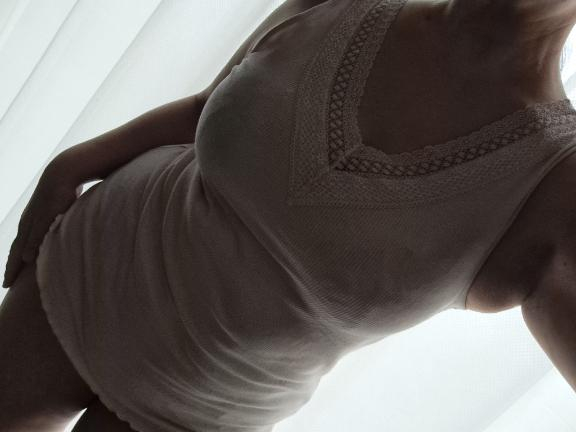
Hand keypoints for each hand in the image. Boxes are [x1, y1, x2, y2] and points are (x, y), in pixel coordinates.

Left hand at [2, 158, 82, 287]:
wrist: (64, 171)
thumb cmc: (63, 190)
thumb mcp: (58, 210)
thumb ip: (58, 223)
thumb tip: (63, 234)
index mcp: (31, 222)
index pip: (19, 245)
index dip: (14, 262)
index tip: (11, 277)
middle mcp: (28, 222)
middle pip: (15, 249)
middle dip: (10, 268)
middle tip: (6, 284)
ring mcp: (35, 218)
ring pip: (21, 245)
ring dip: (14, 263)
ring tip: (10, 278)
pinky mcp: (44, 214)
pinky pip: (35, 234)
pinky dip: (30, 246)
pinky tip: (27, 258)